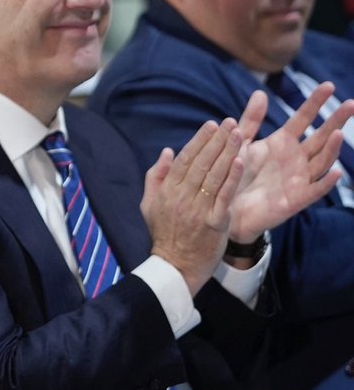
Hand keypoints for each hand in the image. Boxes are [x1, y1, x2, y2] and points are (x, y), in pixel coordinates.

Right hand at [141, 120, 244, 294]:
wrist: (175, 266)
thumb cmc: (164, 234)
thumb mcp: (149, 204)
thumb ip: (156, 176)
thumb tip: (166, 151)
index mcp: (167, 191)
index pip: (185, 159)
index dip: (199, 140)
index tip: (211, 125)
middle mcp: (182, 197)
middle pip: (201, 163)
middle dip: (216, 140)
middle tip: (229, 122)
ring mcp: (198, 209)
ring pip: (214, 175)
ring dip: (227, 152)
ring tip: (238, 134)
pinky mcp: (214, 222)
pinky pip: (224, 195)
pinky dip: (232, 177)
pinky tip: (240, 161)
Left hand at [228, 85, 353, 243]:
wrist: (224, 207)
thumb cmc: (234, 174)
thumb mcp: (241, 144)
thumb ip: (251, 120)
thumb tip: (260, 92)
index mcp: (282, 143)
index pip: (302, 119)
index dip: (315, 103)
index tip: (329, 85)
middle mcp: (295, 159)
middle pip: (321, 137)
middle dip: (336, 121)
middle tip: (351, 104)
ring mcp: (298, 178)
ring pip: (321, 161)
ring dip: (332, 148)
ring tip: (339, 133)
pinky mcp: (296, 199)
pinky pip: (315, 190)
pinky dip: (327, 182)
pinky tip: (336, 172)